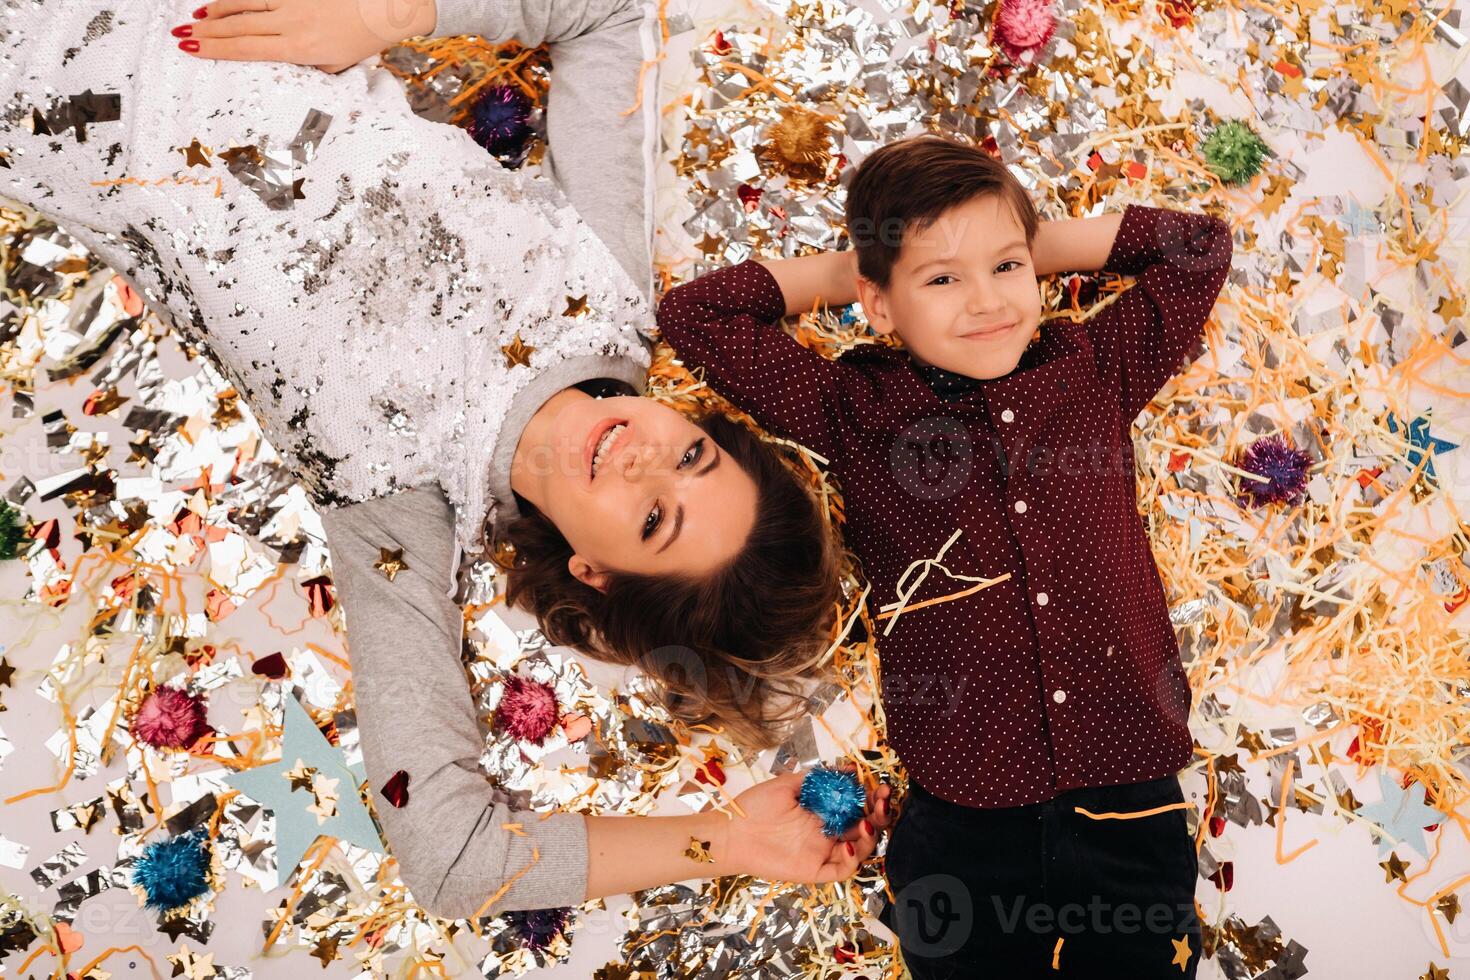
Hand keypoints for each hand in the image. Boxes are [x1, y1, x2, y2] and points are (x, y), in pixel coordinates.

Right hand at [175, 0, 437, 72]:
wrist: (390, 5)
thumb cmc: (367, 37)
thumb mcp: (338, 64)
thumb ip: (309, 64)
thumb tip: (282, 60)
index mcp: (302, 49)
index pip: (248, 49)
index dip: (216, 50)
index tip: (192, 50)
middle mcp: (293, 23)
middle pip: (239, 26)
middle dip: (207, 31)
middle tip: (179, 35)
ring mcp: (294, 0)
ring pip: (245, 3)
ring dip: (217, 10)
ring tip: (197, 17)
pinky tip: (222, 1)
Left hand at [726, 766, 894, 883]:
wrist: (731, 831)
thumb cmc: (755, 806)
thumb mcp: (788, 785)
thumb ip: (817, 777)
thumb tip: (847, 768)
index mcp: (823, 812)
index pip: (856, 807)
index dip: (871, 799)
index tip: (879, 786)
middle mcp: (827, 832)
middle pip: (864, 828)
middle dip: (879, 814)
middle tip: (882, 800)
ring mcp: (822, 852)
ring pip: (859, 850)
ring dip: (870, 836)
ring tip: (869, 821)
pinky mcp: (814, 870)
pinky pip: (840, 870)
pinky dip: (851, 860)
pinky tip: (849, 844)